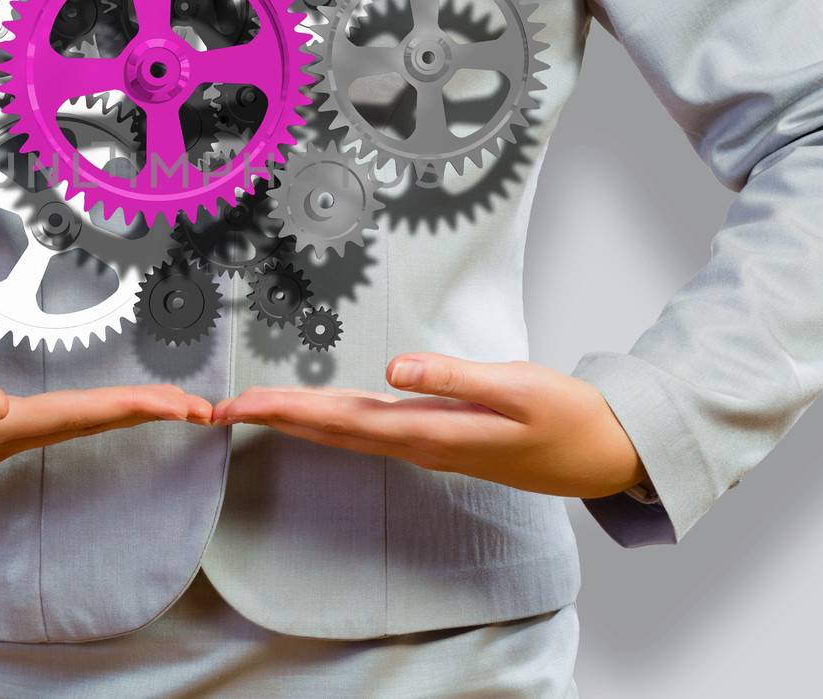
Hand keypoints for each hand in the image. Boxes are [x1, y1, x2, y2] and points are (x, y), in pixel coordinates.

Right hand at [0, 373, 213, 499]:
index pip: (73, 419)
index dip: (130, 409)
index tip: (181, 407)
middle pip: (84, 425)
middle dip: (144, 414)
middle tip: (202, 408)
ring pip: (69, 425)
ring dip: (119, 415)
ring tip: (168, 406)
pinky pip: (44, 422)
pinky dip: (82, 413)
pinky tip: (95, 411)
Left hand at [212, 354, 647, 499]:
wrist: (602, 455)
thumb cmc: (566, 418)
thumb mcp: (519, 389)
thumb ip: (455, 378)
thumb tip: (393, 368)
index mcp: (430, 433)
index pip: (341, 421)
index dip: (287, 411)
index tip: (240, 404)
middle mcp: (419, 443)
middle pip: (333, 429)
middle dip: (276, 417)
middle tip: (220, 407)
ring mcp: (427, 443)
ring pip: (348, 431)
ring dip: (300, 419)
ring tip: (253, 406)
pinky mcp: (439, 436)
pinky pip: (371, 429)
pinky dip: (334, 419)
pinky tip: (318, 412)